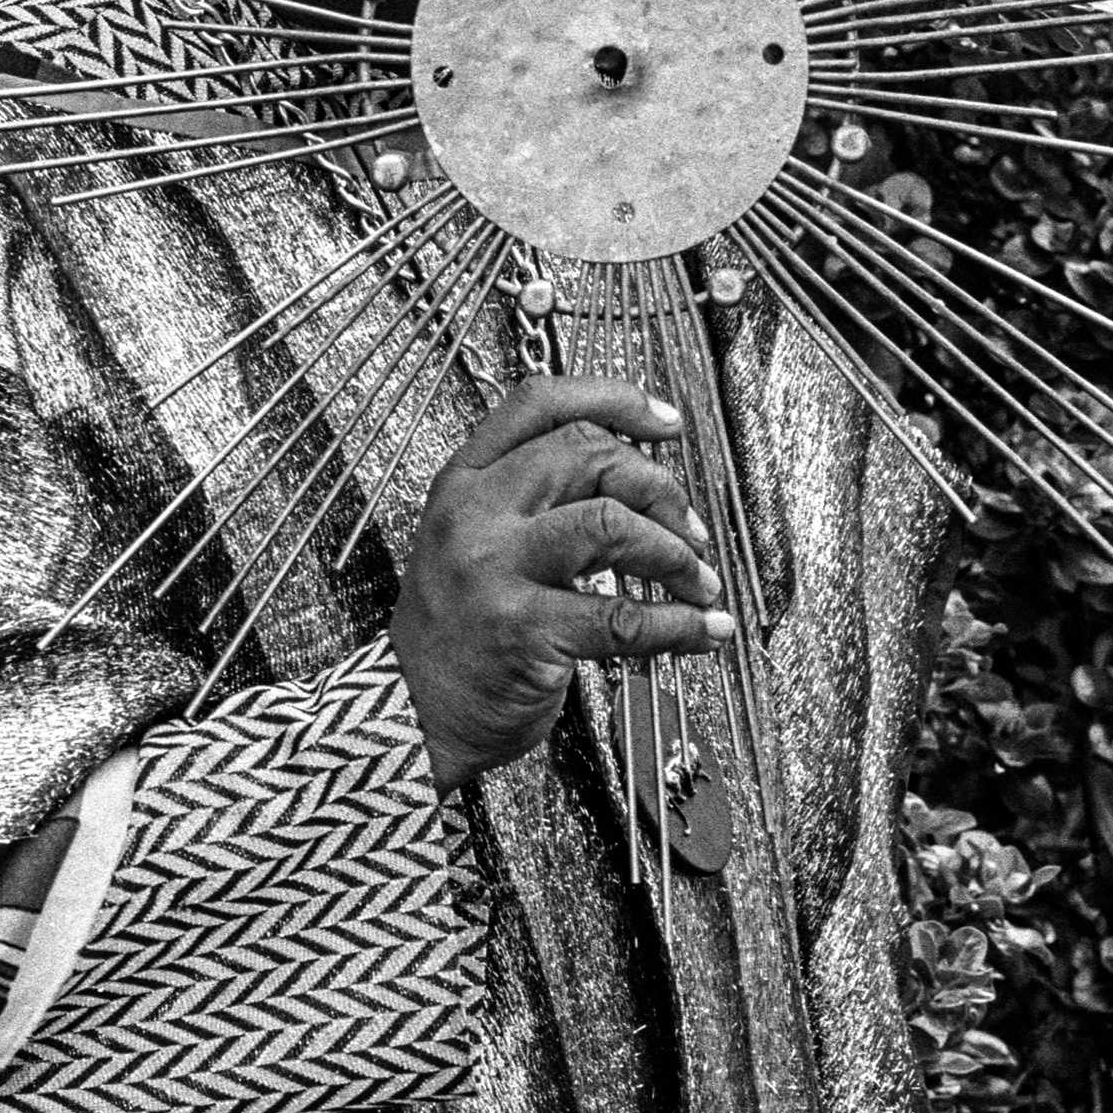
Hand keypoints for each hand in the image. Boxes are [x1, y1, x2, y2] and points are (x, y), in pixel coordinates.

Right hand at [387, 374, 733, 795]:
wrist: (411, 712)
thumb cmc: (458, 631)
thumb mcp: (474, 540)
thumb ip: (536, 500)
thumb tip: (639, 480)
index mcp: (465, 481)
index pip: (541, 403)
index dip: (615, 400)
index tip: (667, 422)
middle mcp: (474, 513)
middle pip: (588, 454)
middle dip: (660, 488)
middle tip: (691, 530)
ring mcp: (494, 569)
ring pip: (609, 522)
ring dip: (674, 552)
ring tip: (698, 583)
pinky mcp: (521, 629)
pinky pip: (621, 615)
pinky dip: (678, 624)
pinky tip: (700, 632)